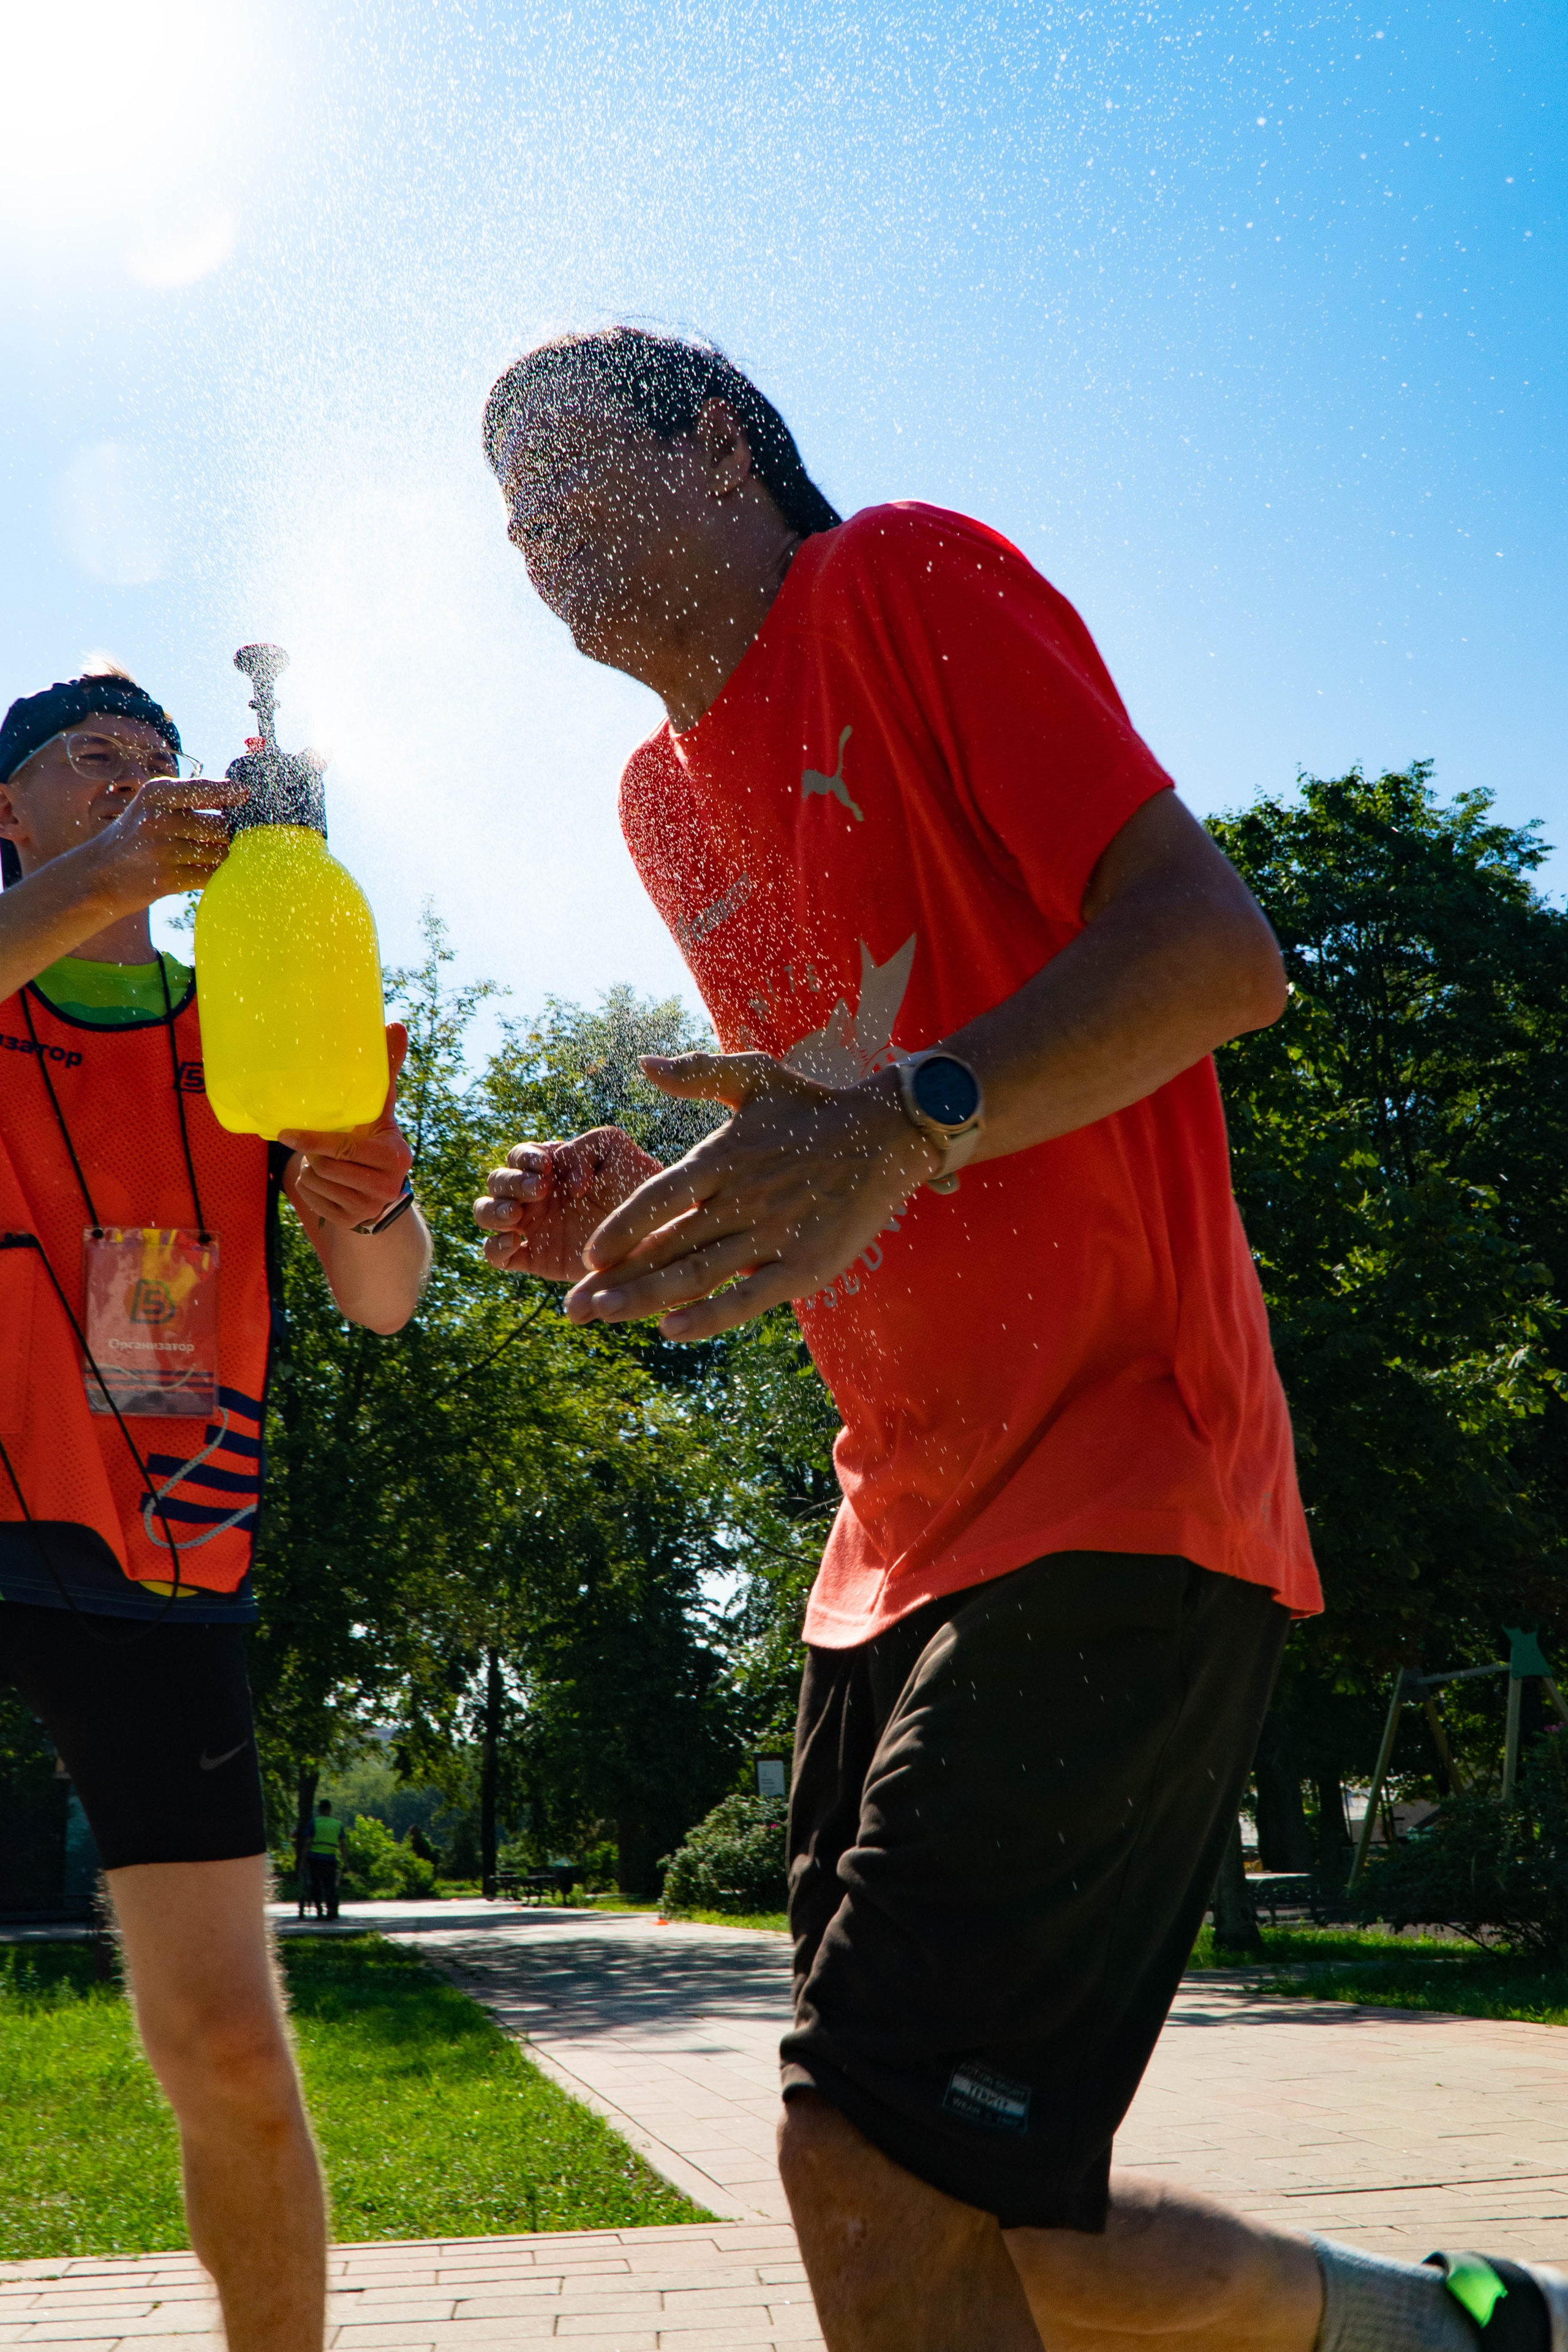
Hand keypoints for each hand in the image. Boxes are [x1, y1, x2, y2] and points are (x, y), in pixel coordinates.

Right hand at [90, 775, 247, 910]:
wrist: (98, 875)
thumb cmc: (137, 837)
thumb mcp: (152, 806)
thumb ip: (188, 798)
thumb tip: (241, 797)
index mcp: (156, 794)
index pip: (204, 790)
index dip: (230, 792)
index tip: (247, 794)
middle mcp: (157, 819)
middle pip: (219, 827)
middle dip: (234, 835)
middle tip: (240, 838)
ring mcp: (162, 851)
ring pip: (219, 853)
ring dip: (228, 857)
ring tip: (224, 856)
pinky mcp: (166, 879)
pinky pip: (210, 876)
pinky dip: (220, 876)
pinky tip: (218, 874)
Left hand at [279, 1024, 413, 1229]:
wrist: (383, 1187)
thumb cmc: (376, 1138)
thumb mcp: (381, 1108)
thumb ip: (386, 1071)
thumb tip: (397, 1026)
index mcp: (395, 1156)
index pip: (345, 1148)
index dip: (313, 1140)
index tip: (286, 1133)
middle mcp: (387, 1187)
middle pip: (326, 1166)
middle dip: (315, 1154)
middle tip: (317, 1146)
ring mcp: (370, 1208)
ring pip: (316, 1182)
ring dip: (311, 1170)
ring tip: (326, 1163)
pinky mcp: (352, 1222)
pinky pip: (312, 1200)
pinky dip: (311, 1189)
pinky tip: (327, 1182)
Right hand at [474, 1127, 661, 1280]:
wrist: (653, 1229)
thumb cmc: (636, 1183)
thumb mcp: (614, 1149)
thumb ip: (582, 1147)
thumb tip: (563, 1182)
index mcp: (549, 1166)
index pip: (518, 1156)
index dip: (524, 1159)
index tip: (545, 1168)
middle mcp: (534, 1195)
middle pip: (496, 1182)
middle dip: (510, 1183)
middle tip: (540, 1190)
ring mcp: (531, 1226)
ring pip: (486, 1214)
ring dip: (492, 1211)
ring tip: (516, 1215)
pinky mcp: (534, 1258)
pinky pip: (496, 1254)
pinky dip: (495, 1248)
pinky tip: (515, 1243)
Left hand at [562, 1053, 939, 1341]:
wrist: (888, 1135)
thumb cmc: (814, 1107)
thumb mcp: (756, 1078)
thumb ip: (699, 1072)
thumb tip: (645, 1064)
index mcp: (723, 1158)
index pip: (659, 1196)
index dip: (621, 1227)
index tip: (589, 1256)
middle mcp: (741, 1199)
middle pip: (667, 1246)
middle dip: (615, 1280)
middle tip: (573, 1308)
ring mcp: (772, 1236)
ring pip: (697, 1275)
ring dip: (645, 1299)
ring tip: (602, 1316)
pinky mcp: (803, 1267)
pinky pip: (748, 1298)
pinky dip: (709, 1316)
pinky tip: (671, 1330)